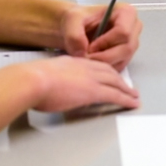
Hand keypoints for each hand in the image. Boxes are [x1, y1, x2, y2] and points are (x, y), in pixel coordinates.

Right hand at [20, 56, 139, 111]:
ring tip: (134, 96)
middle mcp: (84, 66)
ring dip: (126, 89)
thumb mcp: (45, 73)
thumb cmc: (31, 79)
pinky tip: (132, 104)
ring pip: (115, 82)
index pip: (94, 65)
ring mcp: (90, 78)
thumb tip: (55, 85)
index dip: (104, 70)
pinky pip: (115, 95)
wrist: (33, 80)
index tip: (110, 75)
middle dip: (120, 79)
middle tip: (128, 86)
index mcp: (72, 61)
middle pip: (108, 72)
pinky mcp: (93, 91)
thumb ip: (54, 78)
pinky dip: (126, 99)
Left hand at [61, 3, 140, 70]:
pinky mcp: (126, 56)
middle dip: (104, 56)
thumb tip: (83, 52)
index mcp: (126, 12)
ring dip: (104, 63)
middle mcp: (133, 27)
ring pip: (123, 60)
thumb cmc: (77, 19)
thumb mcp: (72, 20)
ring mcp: (131, 43)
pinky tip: (93, 62)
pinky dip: (105, 68)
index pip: (123, 32)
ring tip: (87, 58)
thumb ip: (75, 34)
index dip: (106, 43)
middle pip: (126, 49)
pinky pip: (120, 67)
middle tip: (86, 57)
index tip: (89, 47)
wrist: (74, 27)